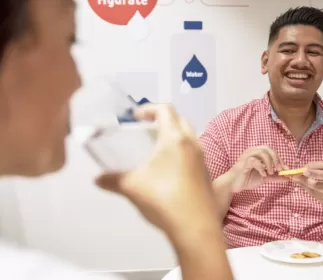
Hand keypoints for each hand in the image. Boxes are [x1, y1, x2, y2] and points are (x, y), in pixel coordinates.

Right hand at [95, 104, 217, 235]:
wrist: (194, 226)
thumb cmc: (163, 198)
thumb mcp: (132, 187)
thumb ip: (112, 180)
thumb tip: (97, 179)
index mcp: (175, 138)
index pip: (165, 110)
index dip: (149, 108)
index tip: (136, 117)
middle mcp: (192, 144)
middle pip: (180, 120)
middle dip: (164, 119)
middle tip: (148, 130)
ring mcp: (203, 159)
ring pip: (190, 137)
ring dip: (175, 136)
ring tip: (158, 150)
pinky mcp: (207, 174)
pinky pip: (195, 154)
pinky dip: (183, 152)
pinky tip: (171, 170)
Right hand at [228, 146, 288, 192]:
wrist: (233, 184)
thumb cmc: (247, 179)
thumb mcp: (264, 178)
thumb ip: (275, 177)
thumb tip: (288, 177)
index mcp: (257, 153)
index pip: (271, 151)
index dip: (280, 159)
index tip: (286, 169)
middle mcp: (252, 151)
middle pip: (267, 148)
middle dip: (276, 158)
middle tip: (279, 169)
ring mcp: (247, 155)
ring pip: (262, 152)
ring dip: (269, 163)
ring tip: (270, 173)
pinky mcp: (243, 161)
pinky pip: (255, 160)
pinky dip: (261, 167)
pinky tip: (263, 174)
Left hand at [292, 162, 322, 209]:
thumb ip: (316, 166)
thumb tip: (303, 169)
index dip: (315, 174)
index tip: (304, 171)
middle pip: (318, 186)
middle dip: (305, 181)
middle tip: (294, 176)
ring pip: (314, 191)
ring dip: (303, 184)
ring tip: (295, 178)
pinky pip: (313, 195)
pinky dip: (306, 188)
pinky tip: (302, 183)